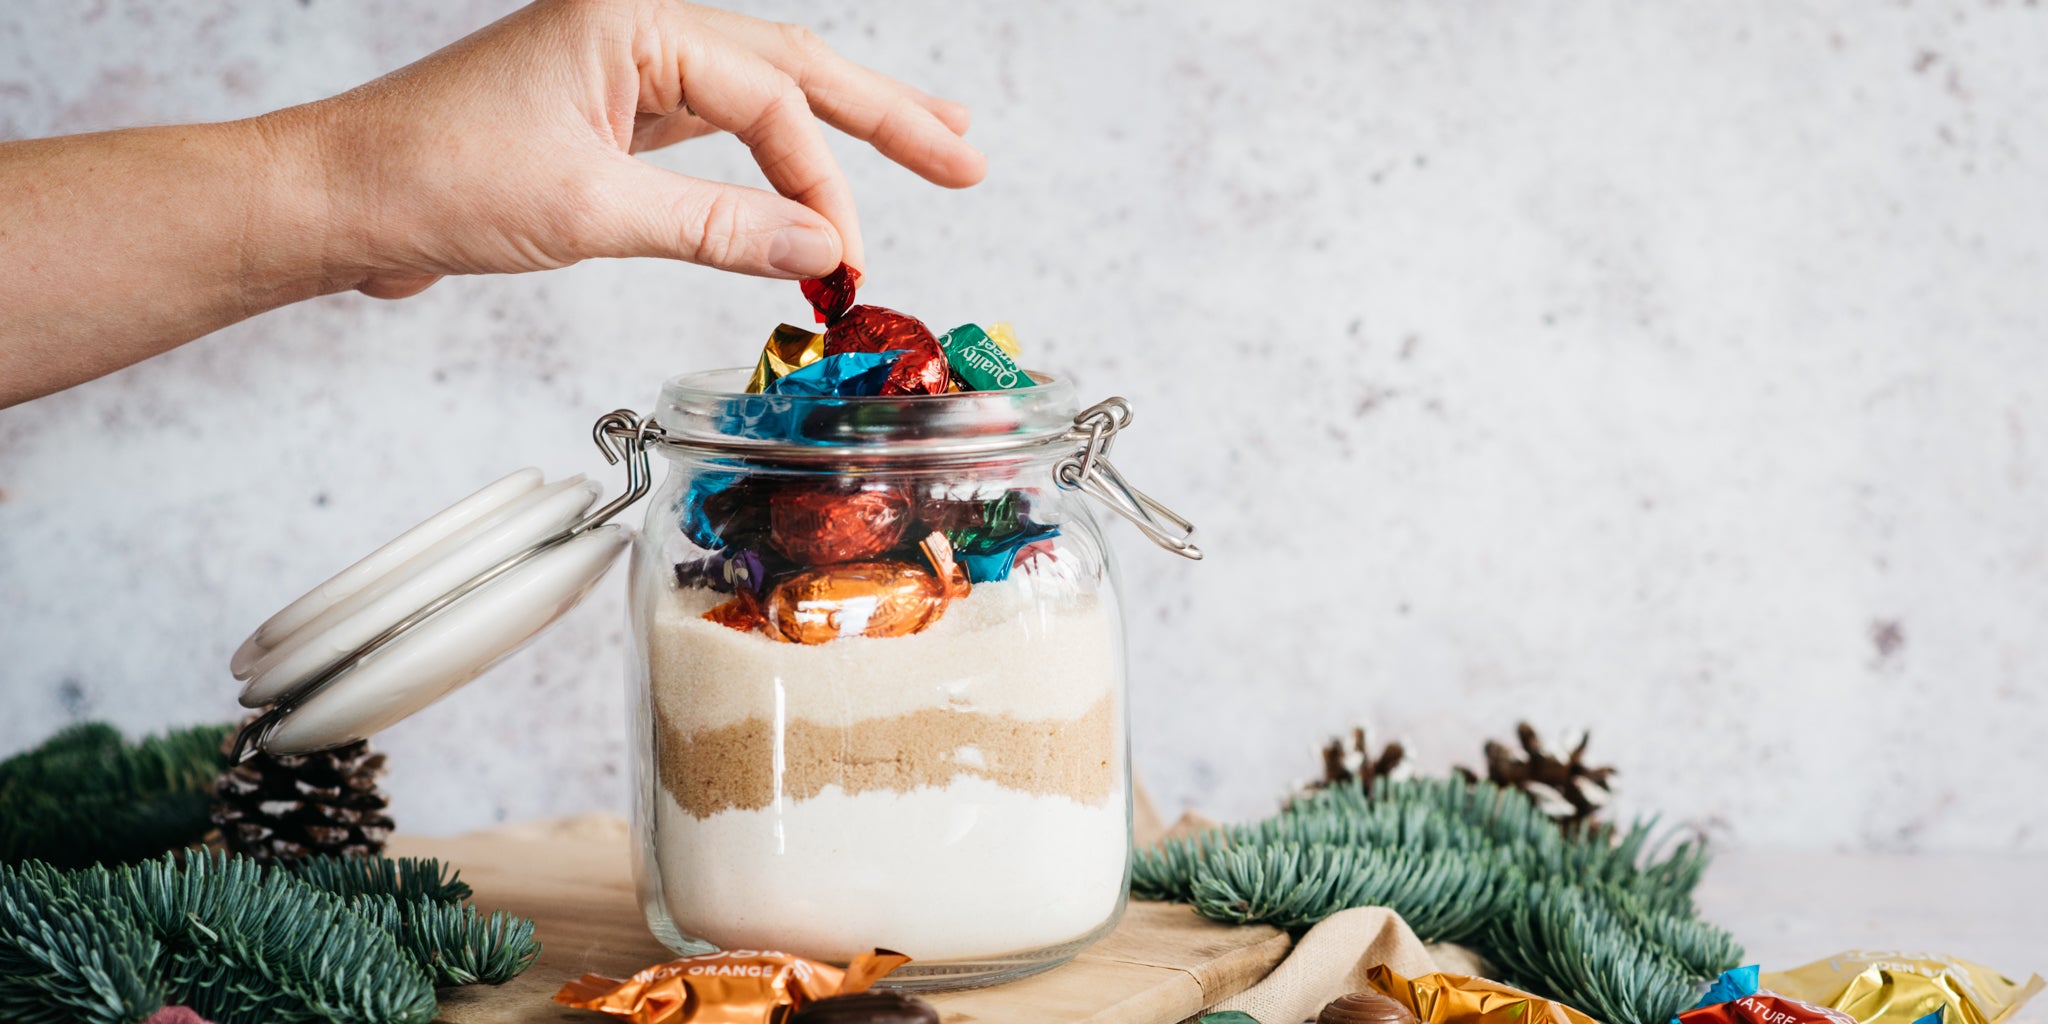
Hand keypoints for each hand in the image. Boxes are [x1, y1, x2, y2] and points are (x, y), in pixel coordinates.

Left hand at [299, 0, 986, 297]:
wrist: (340, 199)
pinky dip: (780, 156)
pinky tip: (823, 171)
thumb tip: (823, 248)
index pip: (771, 99)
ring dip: (847, 126)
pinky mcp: (616, 118)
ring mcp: (629, 70)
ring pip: (766, 94)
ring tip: (936, 141)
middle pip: (794, 67)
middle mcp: (639, 30)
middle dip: (887, 116)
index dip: (823, 181)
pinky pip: (723, 130)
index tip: (845, 258)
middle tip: (967, 157)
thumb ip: (718, 229)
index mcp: (633, 20)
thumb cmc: (432, 178)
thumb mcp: (590, 211)